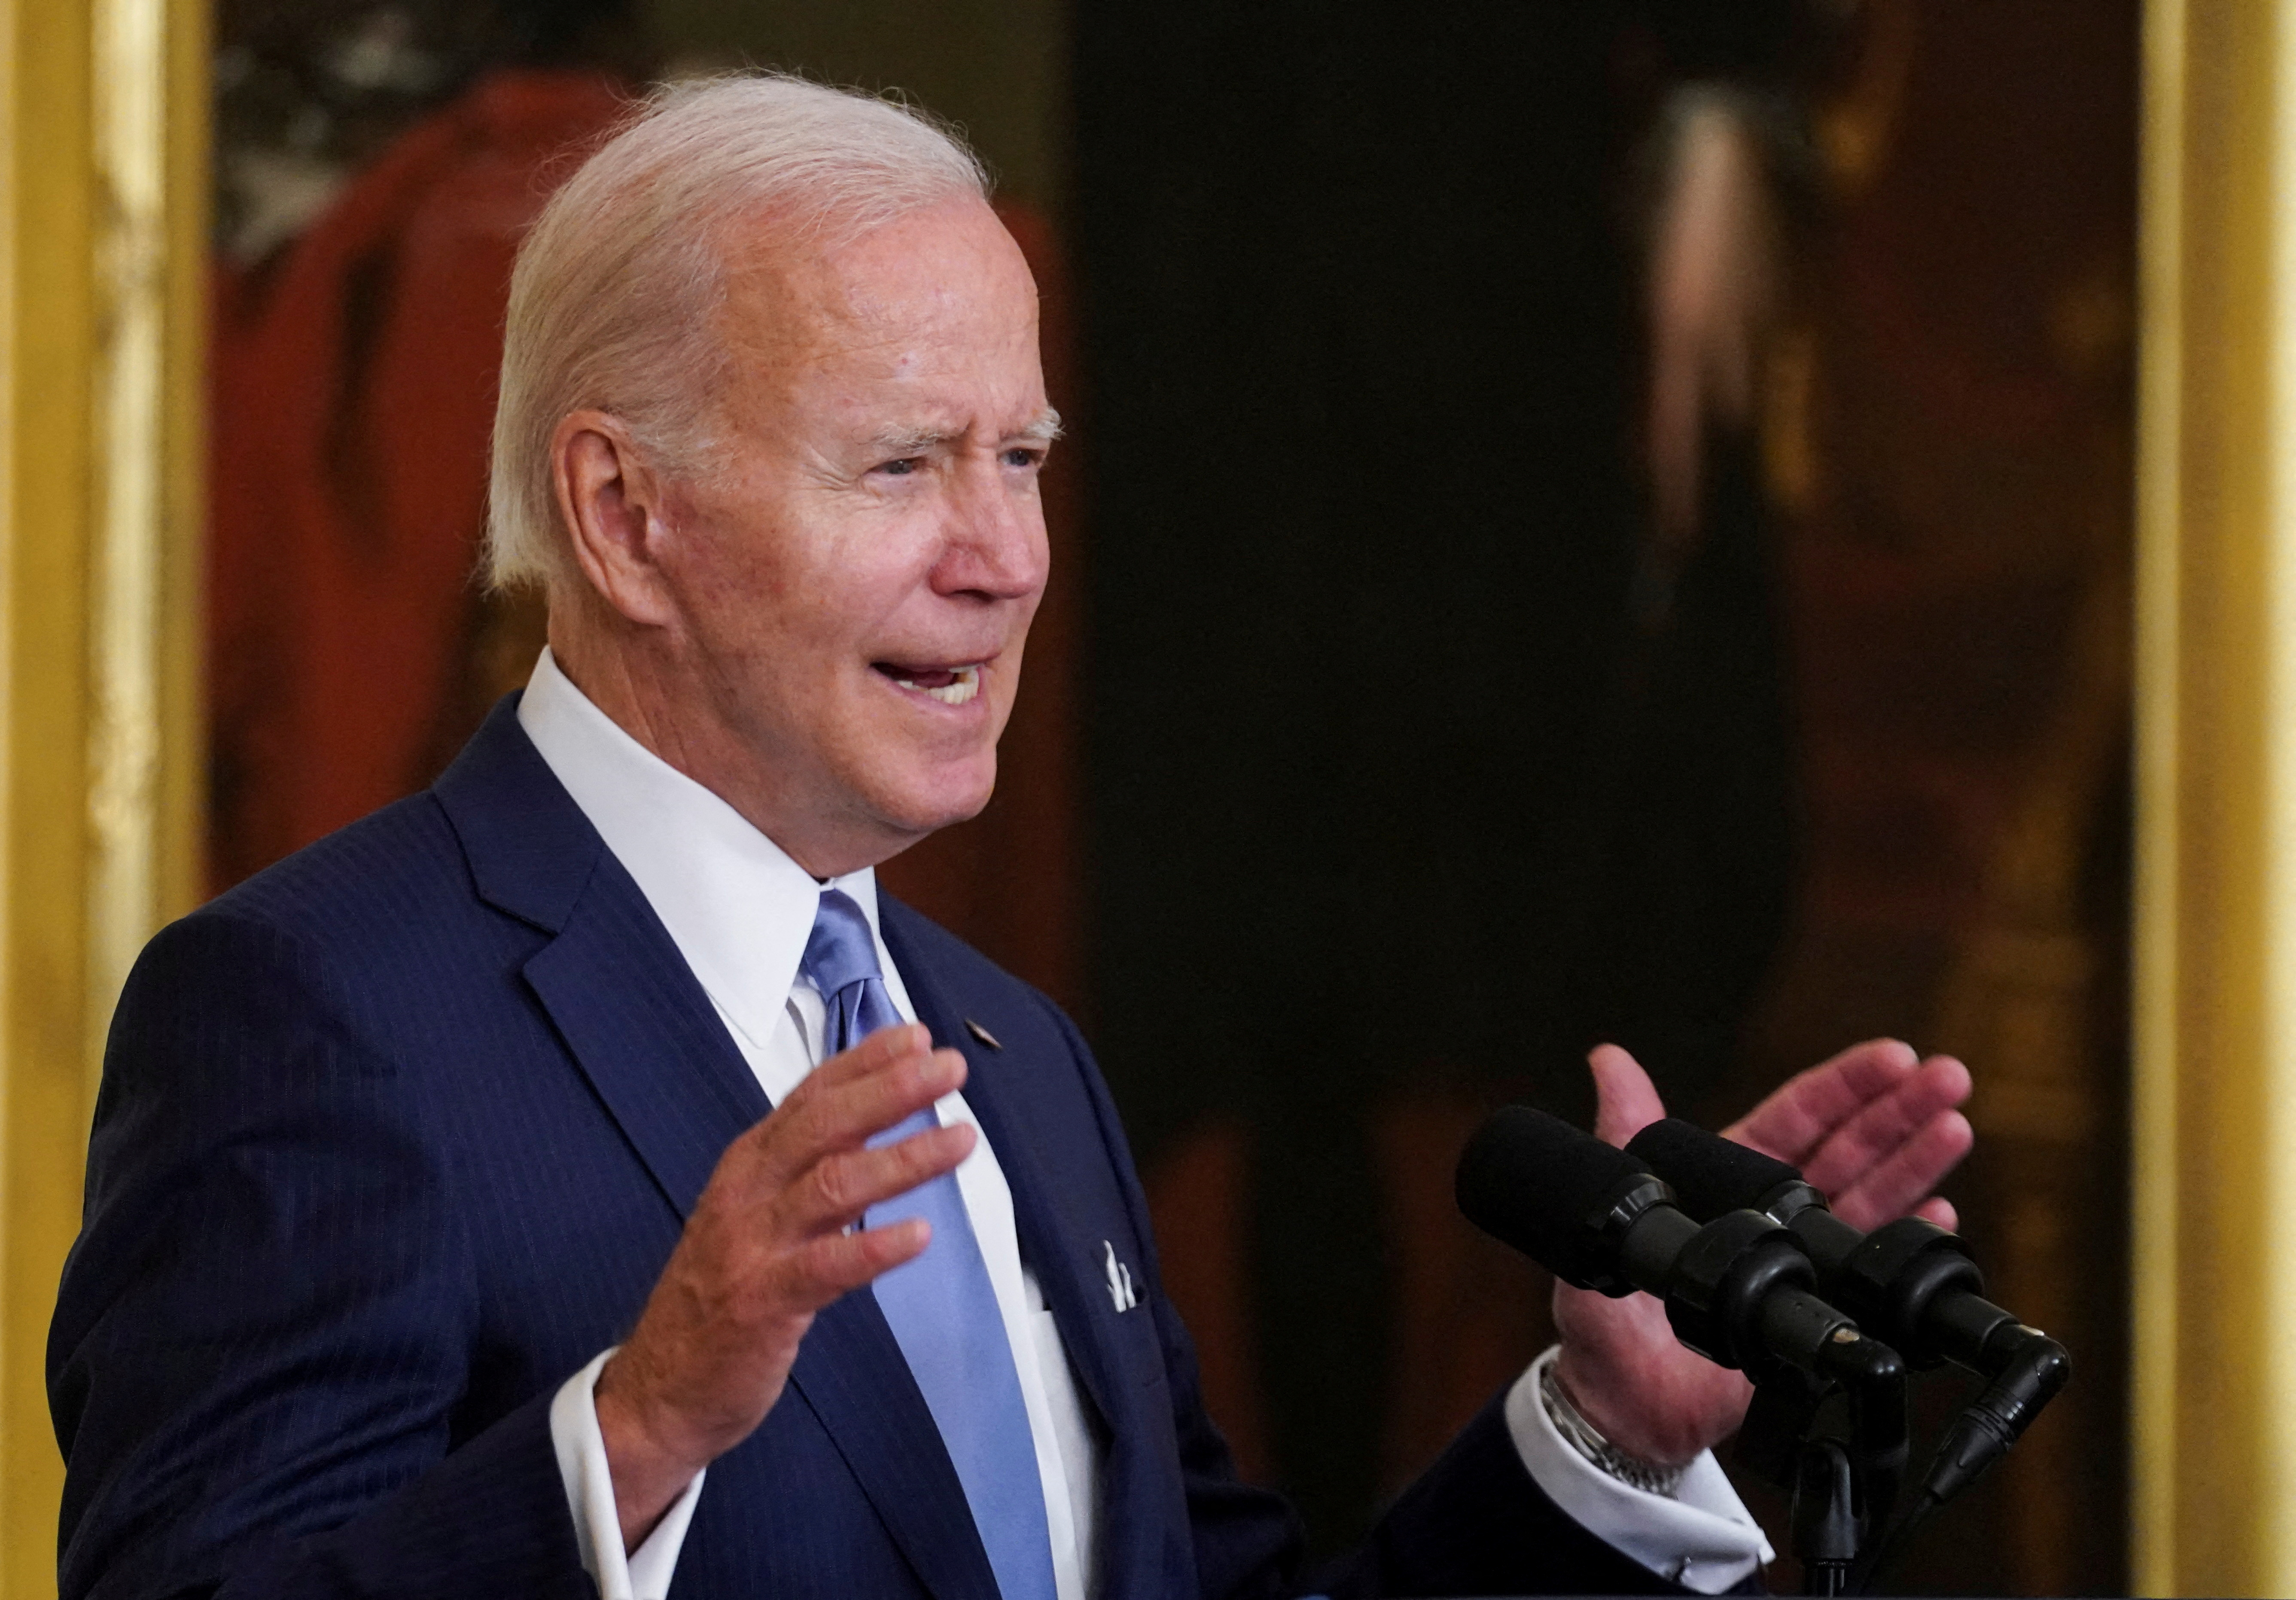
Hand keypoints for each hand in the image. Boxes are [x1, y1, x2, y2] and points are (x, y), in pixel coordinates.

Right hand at [594, 1023, 973, 1548]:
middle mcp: (748, 1193)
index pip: (811, 1097)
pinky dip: (875, 1248)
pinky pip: (826, 1267)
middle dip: (890, 1090)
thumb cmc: (719, 1296)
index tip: (916, 1037)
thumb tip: (873, 1122)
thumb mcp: (756, 1215)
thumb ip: (807, 1170)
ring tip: (960, 1140)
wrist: (658, 1391)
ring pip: (833, 1185)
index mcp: (748, 1165)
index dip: (864, 1063)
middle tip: (948, 1069)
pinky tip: (919, 1234)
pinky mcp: (764, 1303)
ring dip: (903, 1158)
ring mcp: (753, 1246)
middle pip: (824, 1125)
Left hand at [1551, 1039, 1972, 1465]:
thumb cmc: (1604, 1310)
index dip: (1846, 1086)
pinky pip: (1869, 1269)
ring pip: (1871, 1198)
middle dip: (1899, 1110)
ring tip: (1954, 1126)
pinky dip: (1906, 1237)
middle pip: (1849, 1148)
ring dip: (1916, 1163)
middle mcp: (1771, 1210)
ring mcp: (1799, 1257)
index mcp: (1725, 1176)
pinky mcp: (1813, 1308)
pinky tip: (1939, 1211)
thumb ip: (1621, 1134)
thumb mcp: (1609, 1213)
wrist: (1622, 1402)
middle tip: (1946, 1077)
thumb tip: (1609, 1058)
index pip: (1798, 1116)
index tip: (1893, 1057)